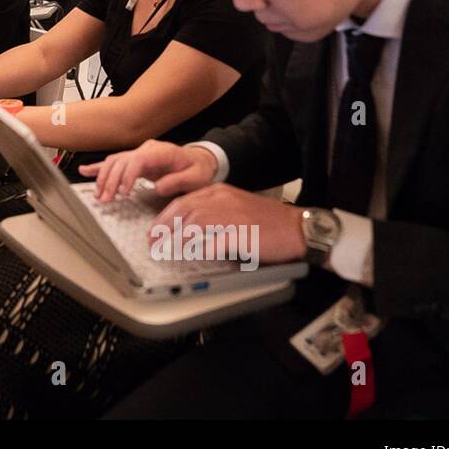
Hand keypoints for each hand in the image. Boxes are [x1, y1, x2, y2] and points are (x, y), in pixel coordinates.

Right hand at [79, 139, 219, 201]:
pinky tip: (86, 171)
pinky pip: (114, 162)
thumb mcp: (196, 178)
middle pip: (121, 161)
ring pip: (114, 162)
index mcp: (161, 152)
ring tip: (99, 195)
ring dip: (103, 178)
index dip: (127, 176)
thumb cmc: (199, 169)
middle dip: (110, 180)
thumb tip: (159, 187)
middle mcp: (147, 150)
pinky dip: (99, 167)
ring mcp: (140, 153)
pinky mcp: (135, 160)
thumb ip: (178, 181)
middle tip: (106, 199)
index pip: (136, 160)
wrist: (201, 160)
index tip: (123, 192)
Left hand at [153, 186, 307, 265]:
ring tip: (163, 251)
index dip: (164, 216)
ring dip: (174, 239)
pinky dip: (197, 250)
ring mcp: (230, 215)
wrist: (297, 227)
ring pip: (193, 224)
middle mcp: (221, 199)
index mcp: (219, 192)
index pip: (183, 201)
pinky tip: (188, 257)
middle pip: (182, 211)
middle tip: (151, 242)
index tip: (153, 229)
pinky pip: (212, 242)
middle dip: (162, 227)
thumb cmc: (268, 221)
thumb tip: (188, 226)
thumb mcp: (236, 207)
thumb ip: (213, 211)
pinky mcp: (240, 233)